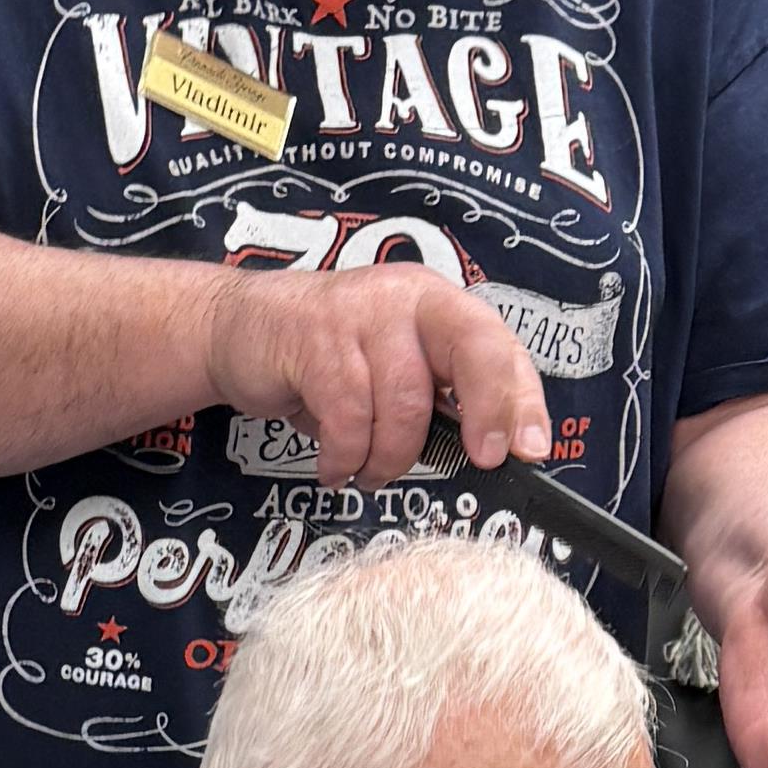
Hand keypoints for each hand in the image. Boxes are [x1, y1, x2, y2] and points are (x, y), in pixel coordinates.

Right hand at [204, 259, 550, 484]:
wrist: (237, 328)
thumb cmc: (326, 359)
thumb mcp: (393, 369)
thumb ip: (439, 397)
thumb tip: (493, 453)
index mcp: (438, 305)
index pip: (498, 345)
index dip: (521, 399)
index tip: (530, 449)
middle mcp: (407, 297)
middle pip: (472, 349)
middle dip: (487, 411)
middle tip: (480, 460)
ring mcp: (360, 312)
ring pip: (403, 404)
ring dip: (388, 458)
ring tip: (368, 470)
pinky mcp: (314, 338)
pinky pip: (348, 417)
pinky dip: (345, 456)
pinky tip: (334, 464)